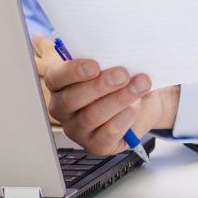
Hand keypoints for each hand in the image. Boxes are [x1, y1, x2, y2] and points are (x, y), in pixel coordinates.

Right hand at [37, 39, 175, 154]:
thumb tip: (113, 52)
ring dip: (118, 99)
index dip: (73, 72)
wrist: (141, 102)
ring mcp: (77, 130)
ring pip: (91, 117)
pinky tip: (134, 107)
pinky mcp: (95, 145)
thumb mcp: (110, 66)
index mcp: (60, 85)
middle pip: (72, 99)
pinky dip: (123, 118)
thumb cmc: (120, 81)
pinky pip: (107, 134)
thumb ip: (105, 60)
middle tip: (123, 74)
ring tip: (139, 86)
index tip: (95, 65)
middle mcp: (63, 109)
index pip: (56, 77)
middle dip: (100, 86)